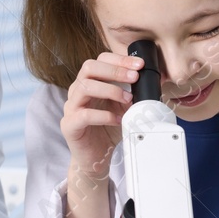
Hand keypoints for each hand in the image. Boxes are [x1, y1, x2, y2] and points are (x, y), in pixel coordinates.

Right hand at [61, 52, 142, 179]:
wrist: (95, 158)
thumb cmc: (107, 130)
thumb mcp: (123, 108)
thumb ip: (130, 94)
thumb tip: (149, 83)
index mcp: (89, 82)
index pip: (99, 60)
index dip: (119, 59)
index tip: (139, 64)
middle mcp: (77, 91)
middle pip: (89, 67)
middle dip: (115, 70)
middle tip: (135, 77)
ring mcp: (71, 107)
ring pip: (85, 87)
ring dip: (110, 90)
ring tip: (128, 100)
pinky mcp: (69, 125)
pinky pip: (84, 115)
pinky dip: (104, 116)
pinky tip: (117, 120)